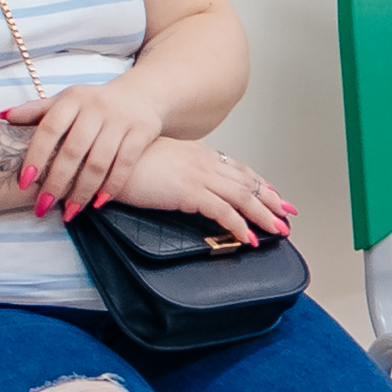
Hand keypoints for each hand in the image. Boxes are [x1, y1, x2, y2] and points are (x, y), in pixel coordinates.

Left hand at [0, 75, 178, 219]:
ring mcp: (121, 119)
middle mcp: (97, 107)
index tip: (24, 183)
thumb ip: (36, 111)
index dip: (36, 156)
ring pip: (99, 162)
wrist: (141, 94)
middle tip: (43, 206)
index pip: (49, 129)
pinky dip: (112, 186)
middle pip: (73, 151)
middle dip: (57, 182)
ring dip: (82, 191)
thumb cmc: (93, 104)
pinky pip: (125, 164)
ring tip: (70, 213)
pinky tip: (98, 203)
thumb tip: (3, 116)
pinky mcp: (142, 131)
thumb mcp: (66, 102)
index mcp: (73, 99)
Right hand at [102, 134, 292, 248]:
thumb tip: (175, 185)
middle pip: (246, 181)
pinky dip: (239, 225)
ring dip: (263, 215)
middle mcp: (202, 161)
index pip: (235, 168)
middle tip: (287, 214)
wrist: (105, 153)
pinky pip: (223, 211)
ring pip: (242, 196)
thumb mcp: (154, 162)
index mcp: (196, 153)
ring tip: (278, 231)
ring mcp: (197, 175)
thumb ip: (170, 172)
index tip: (273, 193)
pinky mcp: (188, 191)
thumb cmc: (122, 159)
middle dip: (270, 199)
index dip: (257, 182)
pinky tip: (248, 238)